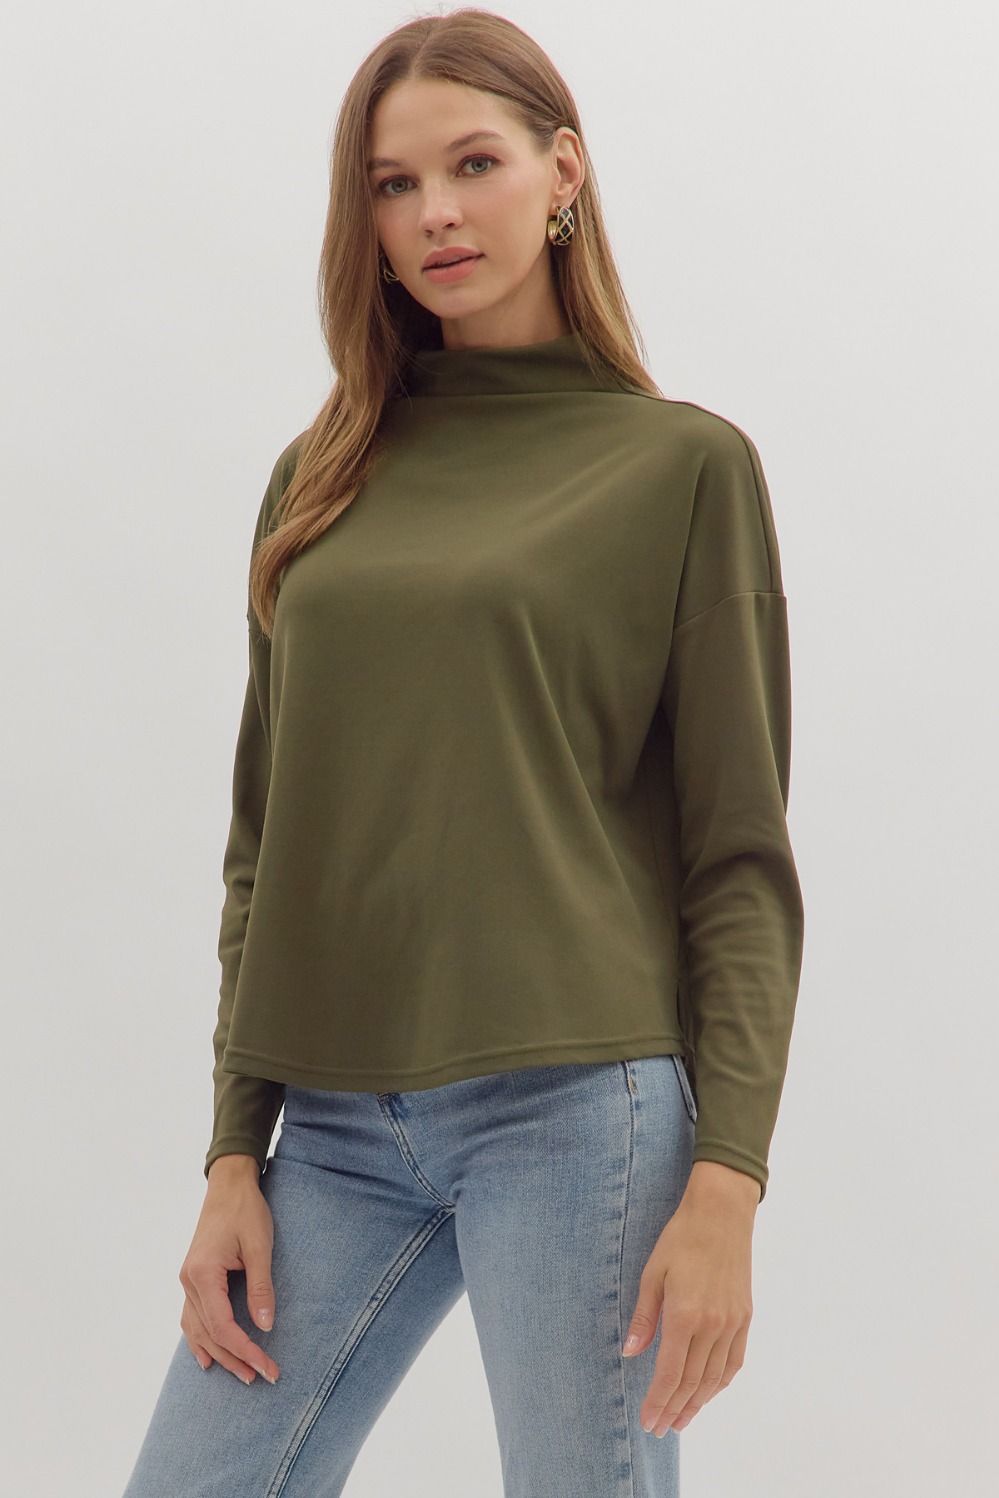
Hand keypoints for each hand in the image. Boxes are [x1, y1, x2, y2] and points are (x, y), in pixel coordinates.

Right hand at [178, 1156, 281, 1385]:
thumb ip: (261, 1286)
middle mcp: (188, 1281)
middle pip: (209, 1333)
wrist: (228, 1185)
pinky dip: (200, 1339)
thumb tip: (265, 1325)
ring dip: (219, 1354)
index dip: (245, 1350)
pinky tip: (206, 1357)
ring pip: (198, 1329)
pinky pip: (192, 1318)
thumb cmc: (246, 1211)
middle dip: (236, 1358)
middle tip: (263, 1376)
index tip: (268, 1366)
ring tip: (242, 1373)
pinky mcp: (193, 1278)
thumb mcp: (260, 1246)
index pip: (223, 1326)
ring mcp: (187, 1280)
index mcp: (203, 1274)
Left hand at [621, 1165, 756, 1435]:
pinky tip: (709, 1392)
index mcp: (685, 1315)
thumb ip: (644, 1317)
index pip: (670, 1373)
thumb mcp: (653, 1272)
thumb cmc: (681, 1238)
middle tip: (660, 1429)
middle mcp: (712, 1325)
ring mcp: (732, 1322)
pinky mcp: (744, 1316)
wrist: (722, 1213)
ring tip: (682, 1420)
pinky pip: (734, 1361)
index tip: (648, 1422)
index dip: (658, 1401)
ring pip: (715, 1377)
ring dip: (698, 1402)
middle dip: (675, 1409)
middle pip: (692, 1382)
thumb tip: (630, 1353)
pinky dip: (720, 1383)